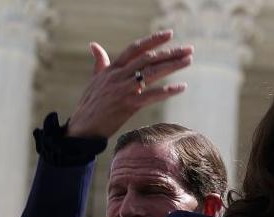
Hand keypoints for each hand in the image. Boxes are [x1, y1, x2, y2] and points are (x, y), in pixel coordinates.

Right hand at [66, 30, 192, 138]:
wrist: (84, 125)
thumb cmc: (90, 103)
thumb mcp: (95, 79)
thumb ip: (100, 62)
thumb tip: (94, 46)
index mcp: (112, 68)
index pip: (135, 48)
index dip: (153, 40)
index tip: (169, 34)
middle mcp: (119, 75)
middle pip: (148, 58)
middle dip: (170, 52)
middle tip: (189, 49)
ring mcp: (124, 89)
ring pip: (152, 73)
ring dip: (172, 66)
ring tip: (188, 60)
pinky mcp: (129, 105)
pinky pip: (152, 96)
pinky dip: (167, 91)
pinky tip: (182, 87)